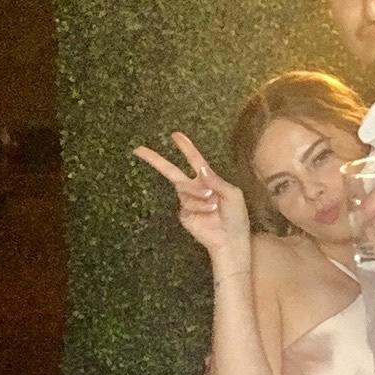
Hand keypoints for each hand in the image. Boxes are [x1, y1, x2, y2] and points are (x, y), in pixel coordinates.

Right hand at [133, 132, 250, 271]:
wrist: (231, 239)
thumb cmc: (236, 216)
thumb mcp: (233, 194)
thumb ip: (216, 181)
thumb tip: (201, 168)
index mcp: (208, 180)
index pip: (194, 160)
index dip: (185, 147)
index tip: (175, 135)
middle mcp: (196, 188)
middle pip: (171, 171)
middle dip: (155, 160)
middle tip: (139, 149)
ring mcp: (188, 201)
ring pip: (184, 188)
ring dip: (199, 194)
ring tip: (214, 204)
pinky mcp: (184, 214)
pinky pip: (186, 204)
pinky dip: (198, 206)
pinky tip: (208, 213)